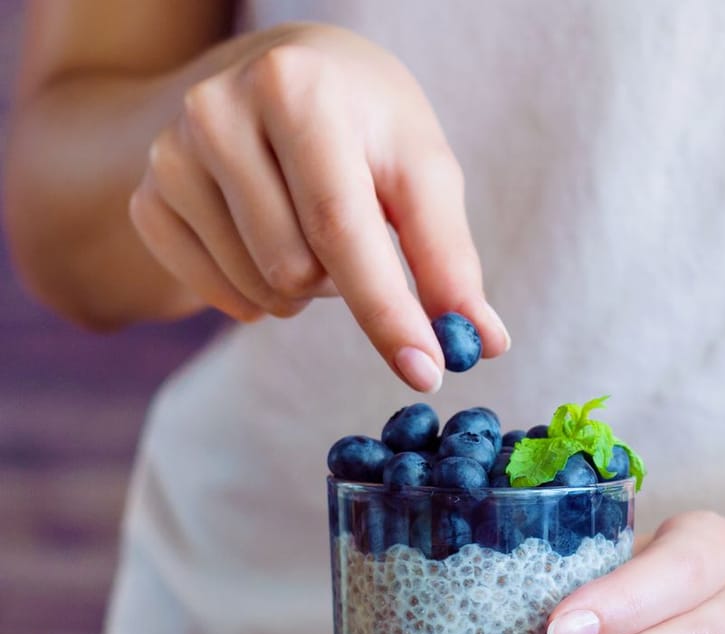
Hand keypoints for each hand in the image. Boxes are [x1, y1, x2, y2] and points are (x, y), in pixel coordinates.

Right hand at [127, 22, 506, 388]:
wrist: (287, 73)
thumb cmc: (368, 124)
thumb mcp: (421, 168)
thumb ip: (449, 256)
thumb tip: (481, 343)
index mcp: (297, 91)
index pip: (341, 226)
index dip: (387, 310)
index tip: (427, 372)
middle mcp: (217, 112)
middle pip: (298, 268)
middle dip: (346, 282)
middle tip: (357, 234)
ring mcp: (170, 154)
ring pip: (259, 288)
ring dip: (307, 288)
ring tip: (312, 227)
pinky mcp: (147, 194)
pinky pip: (215, 293)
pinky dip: (258, 293)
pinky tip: (268, 241)